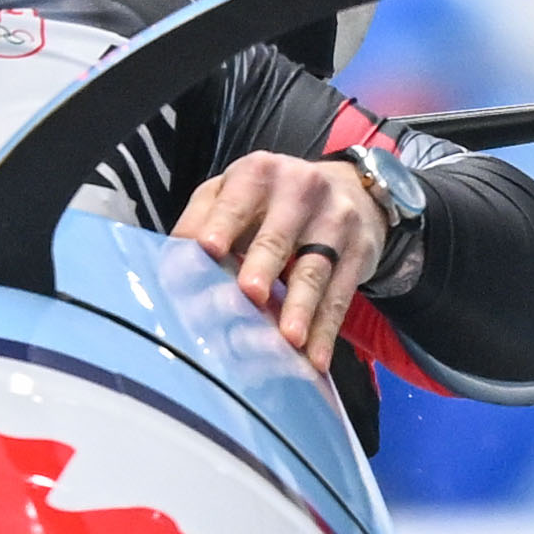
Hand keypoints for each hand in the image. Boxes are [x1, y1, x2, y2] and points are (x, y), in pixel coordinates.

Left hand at [173, 150, 385, 373]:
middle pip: (278, 237)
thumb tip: (173, 263)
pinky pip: (340, 297)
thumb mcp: (234, 191)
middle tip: (250, 294)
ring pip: (314, 270)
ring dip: (300, 307)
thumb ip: (202, 219)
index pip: (235, 203)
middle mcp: (301, 191)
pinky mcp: (360, 253)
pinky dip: (326, 331)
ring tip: (289, 338)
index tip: (208, 249)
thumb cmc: (272, 200)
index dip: (222, 225)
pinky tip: (315, 359)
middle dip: (263, 266)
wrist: (350, 188)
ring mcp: (336, 222)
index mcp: (258, 174)